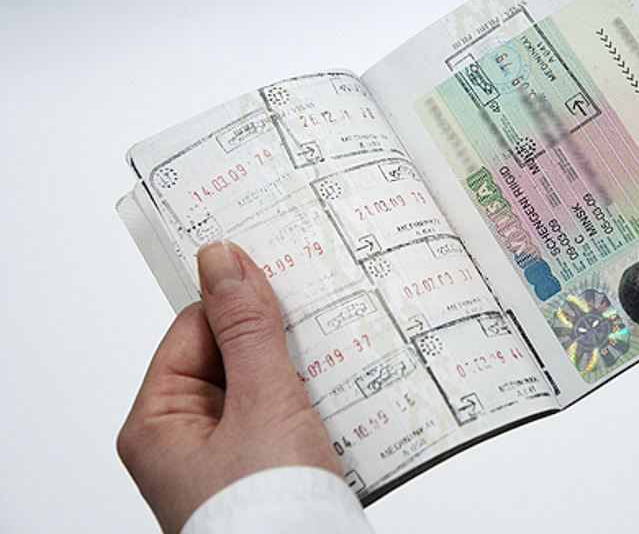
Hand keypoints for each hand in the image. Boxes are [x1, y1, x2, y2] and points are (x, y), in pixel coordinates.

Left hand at [118, 241, 341, 532]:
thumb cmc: (268, 517)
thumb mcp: (264, 405)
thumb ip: (247, 330)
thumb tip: (222, 260)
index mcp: (160, 424)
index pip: (193, 329)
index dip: (236, 299)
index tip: (279, 271)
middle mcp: (188, 442)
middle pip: (233, 356)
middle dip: (279, 337)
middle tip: (319, 308)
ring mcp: (230, 459)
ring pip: (267, 386)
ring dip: (305, 370)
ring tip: (340, 352)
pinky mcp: (267, 471)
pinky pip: (288, 417)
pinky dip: (316, 401)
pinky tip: (348, 390)